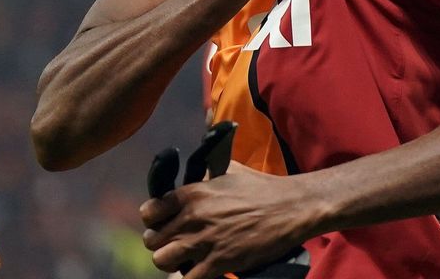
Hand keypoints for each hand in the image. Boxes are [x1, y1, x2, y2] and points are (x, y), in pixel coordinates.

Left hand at [140, 163, 320, 278]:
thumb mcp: (227, 171)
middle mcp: (192, 217)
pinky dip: (191, 277)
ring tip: (185, 259)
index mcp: (191, 193)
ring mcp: (204, 242)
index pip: (149, 212)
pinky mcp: (220, 263)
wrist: (290, 208)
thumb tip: (193, 177)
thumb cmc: (261, 187)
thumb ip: (203, 176)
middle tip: (176, 244)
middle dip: (162, 243)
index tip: (164, 223)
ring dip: (172, 262)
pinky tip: (201, 271)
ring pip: (163, 261)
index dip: (154, 220)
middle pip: (152, 240)